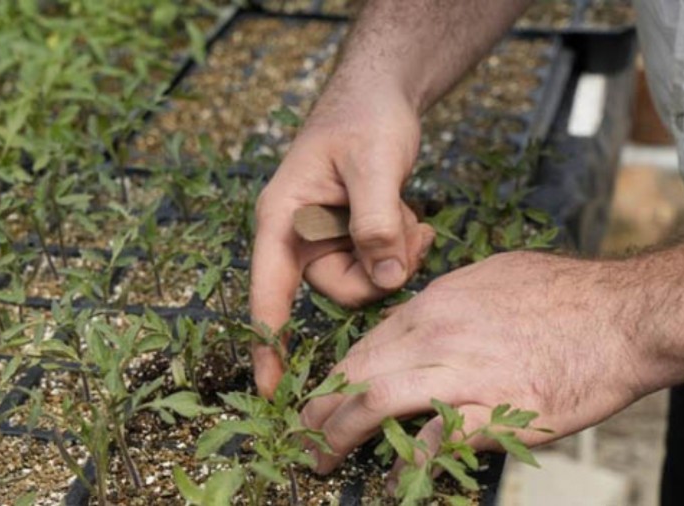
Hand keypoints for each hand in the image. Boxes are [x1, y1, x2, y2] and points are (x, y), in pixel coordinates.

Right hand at [250, 84, 435, 397]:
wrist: (379, 95)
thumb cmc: (364, 118)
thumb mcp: (373, 165)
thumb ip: (377, 222)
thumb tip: (389, 278)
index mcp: (281, 219)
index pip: (268, 294)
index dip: (268, 344)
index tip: (271, 393)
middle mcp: (298, 235)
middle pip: (338, 289)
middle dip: (380, 270)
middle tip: (410, 230)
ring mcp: (325, 238)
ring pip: (366, 279)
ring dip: (397, 252)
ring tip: (411, 212)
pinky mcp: (350, 237)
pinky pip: (380, 263)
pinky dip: (403, 245)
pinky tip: (415, 216)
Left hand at [300, 251, 669, 477]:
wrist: (622, 315)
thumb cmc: (563, 294)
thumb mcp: (489, 278)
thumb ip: (447, 306)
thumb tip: (420, 330)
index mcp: (432, 306)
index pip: (363, 347)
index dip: (335, 380)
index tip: (322, 401)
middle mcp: (436, 336)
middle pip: (355, 374)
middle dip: (319, 411)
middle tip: (303, 436)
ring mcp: (462, 372)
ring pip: (375, 402)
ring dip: (339, 435)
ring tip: (321, 459)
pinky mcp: (496, 411)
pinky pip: (434, 439)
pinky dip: (407, 460)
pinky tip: (395, 476)